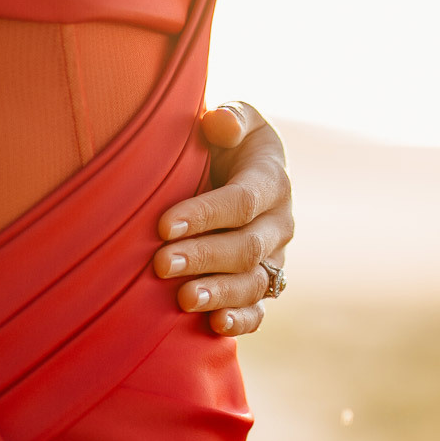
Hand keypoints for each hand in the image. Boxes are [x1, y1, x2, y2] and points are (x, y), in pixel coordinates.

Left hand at [154, 102, 293, 337]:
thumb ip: (231, 117)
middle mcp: (279, 223)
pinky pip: (259, 310)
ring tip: (183, 300)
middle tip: (161, 265)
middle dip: (204, 257)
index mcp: (272, 180)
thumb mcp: (233, 118)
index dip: (205, 214)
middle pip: (247, 247)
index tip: (164, 225)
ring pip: (254, 283)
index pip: (243, 201)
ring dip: (219, 293)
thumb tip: (219, 123)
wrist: (234, 175)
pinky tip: (215, 324)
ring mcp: (273, 259)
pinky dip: (241, 321)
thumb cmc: (224, 143)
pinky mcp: (263, 286)